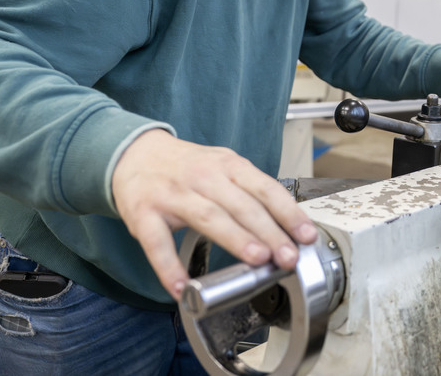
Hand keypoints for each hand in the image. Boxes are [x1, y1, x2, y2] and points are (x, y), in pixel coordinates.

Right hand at [112, 129, 317, 301]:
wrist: (133, 152)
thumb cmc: (187, 167)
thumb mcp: (223, 168)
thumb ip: (251, 194)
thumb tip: (286, 228)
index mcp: (229, 166)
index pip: (265, 188)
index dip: (288, 212)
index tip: (307, 235)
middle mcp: (204, 177)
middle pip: (242, 205)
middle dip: (269, 232)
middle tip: (288, 256)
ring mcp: (173, 194)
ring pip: (209, 217)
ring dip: (236, 238)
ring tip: (257, 259)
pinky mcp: (143, 213)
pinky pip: (157, 243)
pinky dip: (169, 267)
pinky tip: (182, 287)